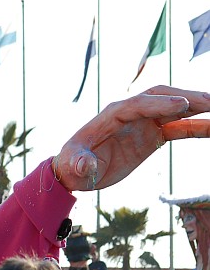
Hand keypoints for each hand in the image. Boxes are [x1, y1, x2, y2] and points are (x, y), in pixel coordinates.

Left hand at [54, 86, 209, 191]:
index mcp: (110, 116)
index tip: (183, 104)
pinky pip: (179, 127)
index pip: (137, 104)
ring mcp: (143, 123)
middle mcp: (129, 114)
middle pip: (161, 98)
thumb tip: (85, 165)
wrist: (77, 171)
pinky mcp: (152, 135)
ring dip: (198, 108)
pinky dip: (197, 126)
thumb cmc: (71, 165)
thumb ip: (80, 164)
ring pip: (175, 109)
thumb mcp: (73, 166)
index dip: (160, 104)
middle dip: (186, 98)